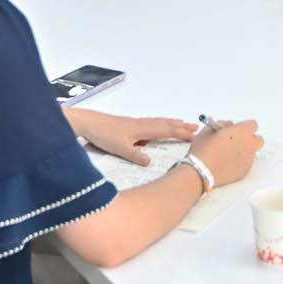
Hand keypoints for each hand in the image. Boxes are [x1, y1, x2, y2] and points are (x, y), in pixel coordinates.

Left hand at [71, 108, 196, 164]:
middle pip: (165, 124)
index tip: (194, 136)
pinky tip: (157, 128)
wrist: (87, 123)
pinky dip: (160, 124)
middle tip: (195, 127)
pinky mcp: (128, 125)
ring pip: (158, 122)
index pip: (166, 131)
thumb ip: (135, 155)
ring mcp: (135, 124)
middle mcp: (140, 124)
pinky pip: (150, 123)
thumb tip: (149, 161)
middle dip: (181, 126)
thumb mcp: (119, 148)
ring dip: (171, 123)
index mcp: (141, 129)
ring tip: (181, 123)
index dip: (181, 133)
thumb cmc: (102, 133)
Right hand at [188, 118, 262, 186]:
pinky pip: (246, 164)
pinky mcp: (244, 172)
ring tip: (228, 153)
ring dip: (244, 151)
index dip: (244, 126)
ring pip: (252, 153)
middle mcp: (249, 145)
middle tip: (237, 140)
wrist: (201, 171)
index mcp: (242, 132)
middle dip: (250, 139)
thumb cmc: (204, 150)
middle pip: (258, 139)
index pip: (253, 124)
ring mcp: (248, 160)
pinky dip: (240, 163)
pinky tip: (226, 162)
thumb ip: (223, 123)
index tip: (237, 129)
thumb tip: (229, 125)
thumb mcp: (209, 129)